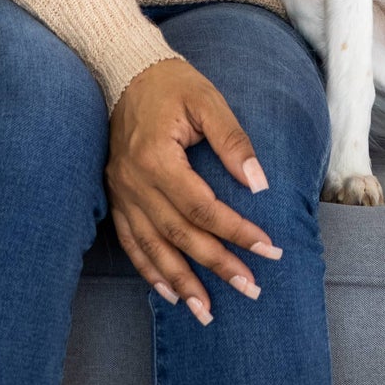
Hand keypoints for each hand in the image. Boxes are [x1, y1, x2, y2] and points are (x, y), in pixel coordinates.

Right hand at [107, 55, 280, 325]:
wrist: (126, 72)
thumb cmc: (172, 84)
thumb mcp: (208, 101)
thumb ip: (233, 141)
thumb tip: (259, 184)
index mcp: (157, 159)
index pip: (203, 208)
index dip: (236, 231)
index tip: (268, 249)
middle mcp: (134, 183)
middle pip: (180, 235)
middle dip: (216, 265)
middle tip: (250, 288)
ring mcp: (121, 194)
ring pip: (152, 249)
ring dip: (181, 282)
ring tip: (207, 312)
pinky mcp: (116, 197)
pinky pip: (130, 242)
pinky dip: (149, 270)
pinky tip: (169, 292)